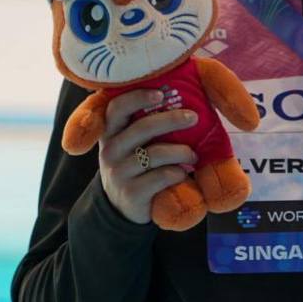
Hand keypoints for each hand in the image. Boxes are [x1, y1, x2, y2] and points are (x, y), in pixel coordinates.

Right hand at [97, 89, 198, 224]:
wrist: (122, 207)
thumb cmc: (134, 166)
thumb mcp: (130, 144)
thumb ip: (143, 126)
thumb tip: (181, 105)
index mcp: (110, 132)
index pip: (117, 107)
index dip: (138, 97)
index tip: (161, 94)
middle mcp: (110, 150)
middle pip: (142, 128)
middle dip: (171, 120)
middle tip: (193, 117)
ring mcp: (119, 172)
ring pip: (156, 154)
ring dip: (182, 152)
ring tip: (193, 155)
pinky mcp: (132, 193)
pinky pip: (162, 176)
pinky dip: (178, 173)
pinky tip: (182, 174)